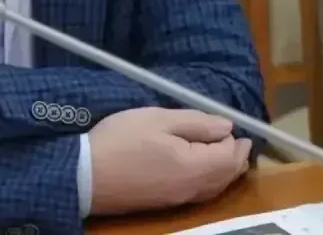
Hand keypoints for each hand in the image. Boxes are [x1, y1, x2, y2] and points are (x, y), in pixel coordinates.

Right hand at [89, 107, 251, 215]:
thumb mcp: (159, 119)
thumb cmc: (121, 140)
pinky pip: (199, 193)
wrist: (83, 176)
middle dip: (236, 157)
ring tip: (225, 153)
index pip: (229, 156)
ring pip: (214, 187)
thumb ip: (197, 123)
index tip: (234, 125)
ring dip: (225, 170)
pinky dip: (210, 180)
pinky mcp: (164, 202)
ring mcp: (178, 199)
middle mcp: (191, 189)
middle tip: (239, 140)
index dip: (234, 140)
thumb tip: (227, 126)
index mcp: (194, 167)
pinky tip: (202, 169)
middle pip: (226, 175)